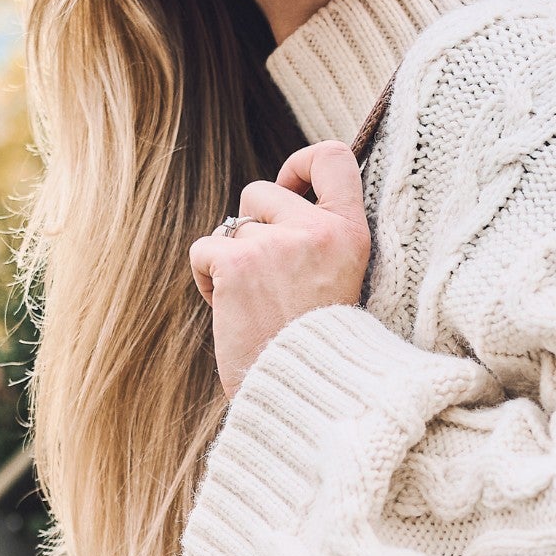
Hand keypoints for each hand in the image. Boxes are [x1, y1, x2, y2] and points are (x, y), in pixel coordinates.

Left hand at [188, 141, 370, 395]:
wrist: (305, 398)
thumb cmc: (318, 347)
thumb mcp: (339, 280)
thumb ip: (317, 239)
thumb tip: (276, 199)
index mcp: (352, 233)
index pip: (333, 157)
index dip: (300, 164)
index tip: (289, 189)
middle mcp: (317, 230)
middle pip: (260, 193)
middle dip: (252, 227)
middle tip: (266, 277)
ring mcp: (275, 244)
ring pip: (230, 226)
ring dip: (230, 260)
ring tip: (254, 303)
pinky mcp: (237, 264)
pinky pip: (204, 249)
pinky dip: (207, 279)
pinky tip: (231, 311)